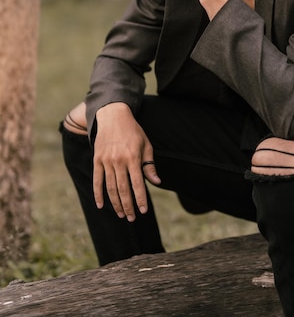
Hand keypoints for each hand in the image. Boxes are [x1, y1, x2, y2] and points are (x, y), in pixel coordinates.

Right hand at [93, 102, 160, 220]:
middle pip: (123, 189)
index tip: (143, 211)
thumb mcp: (145, 145)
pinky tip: (101, 205)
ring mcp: (106, 161)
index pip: (138, 184)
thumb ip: (149, 165)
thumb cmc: (133, 131)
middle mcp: (119, 161)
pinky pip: (97, 180)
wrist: (113, 116)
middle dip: (128, 206)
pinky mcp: (97, 160)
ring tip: (122, 214)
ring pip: (111, 188)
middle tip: (132, 218)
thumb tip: (156, 182)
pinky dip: (98, 194)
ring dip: (116, 203)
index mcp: (133, 157)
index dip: (141, 199)